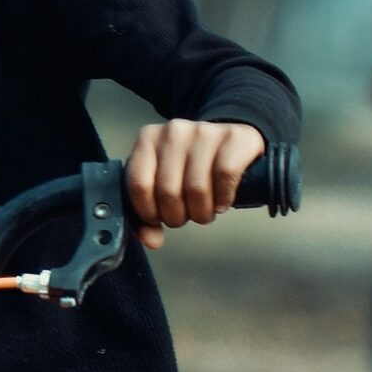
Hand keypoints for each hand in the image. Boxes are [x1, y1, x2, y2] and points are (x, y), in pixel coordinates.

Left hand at [125, 120, 265, 252]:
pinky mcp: (233, 138)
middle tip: (187, 214)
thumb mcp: (163, 186)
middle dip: (177, 216)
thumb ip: (149, 215)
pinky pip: (224, 178)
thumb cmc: (192, 168)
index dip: (149, 212)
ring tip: (205, 209)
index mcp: (148, 140)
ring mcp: (204, 132)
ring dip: (201, 212)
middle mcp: (173, 131)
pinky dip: (223, 198)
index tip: (159, 217)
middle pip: (168, 192)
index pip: (138, 185)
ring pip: (196, 189)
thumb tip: (151, 240)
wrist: (233, 144)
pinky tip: (222, 200)